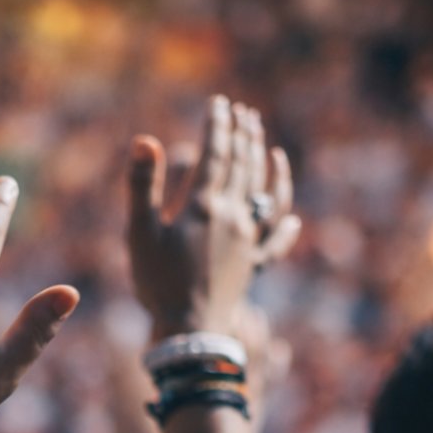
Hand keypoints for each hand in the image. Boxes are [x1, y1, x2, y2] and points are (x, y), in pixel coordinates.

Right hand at [127, 96, 300, 340]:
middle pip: (244, 164)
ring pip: (263, 190)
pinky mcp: (253, 262)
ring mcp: (249, 238)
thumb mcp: (140, 233)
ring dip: (263, 161)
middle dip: (243, 134)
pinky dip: (285, 217)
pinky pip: (277, 235)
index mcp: (205, 204)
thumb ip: (143, 185)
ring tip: (264, 142)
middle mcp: (234, 214)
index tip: (218, 103)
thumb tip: (144, 139)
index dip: (217, 125)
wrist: (190, 329)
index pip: (216, 153)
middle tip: (242, 112)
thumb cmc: (157, 282)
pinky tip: (292, 213)